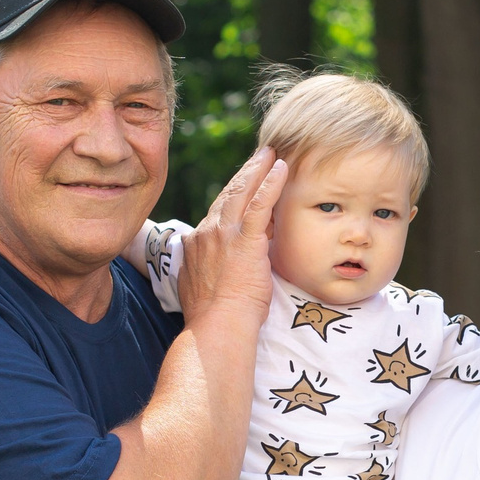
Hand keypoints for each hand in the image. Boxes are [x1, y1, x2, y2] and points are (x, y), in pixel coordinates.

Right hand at [178, 148, 285, 334]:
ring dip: (258, 169)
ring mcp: (224, 234)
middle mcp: (208, 233)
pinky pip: (259, 204)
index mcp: (198, 243)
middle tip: (261, 155)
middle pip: (228, 194)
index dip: (233, 194)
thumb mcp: (201, 285)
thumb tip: (208, 265)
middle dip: (246, 173)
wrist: (215, 326)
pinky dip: (270, 183)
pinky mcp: (244, 240)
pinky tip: (281, 167)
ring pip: (242, 192)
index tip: (244, 183)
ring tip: (271, 153)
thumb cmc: (212, 317)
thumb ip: (205, 269)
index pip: (219, 211)